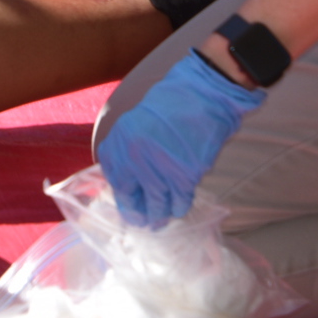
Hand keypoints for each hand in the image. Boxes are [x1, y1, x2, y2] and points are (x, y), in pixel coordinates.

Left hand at [95, 50, 264, 227]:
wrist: (202, 94)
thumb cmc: (171, 105)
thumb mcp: (136, 123)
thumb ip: (130, 151)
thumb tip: (131, 182)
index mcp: (119, 141)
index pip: (115, 181)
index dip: (122, 198)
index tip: (128, 207)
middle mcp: (134, 158)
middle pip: (132, 198)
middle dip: (138, 214)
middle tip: (143, 223)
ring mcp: (159, 168)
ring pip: (156, 205)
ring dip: (159, 217)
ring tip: (159, 223)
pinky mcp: (184, 176)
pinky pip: (179, 201)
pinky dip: (179, 207)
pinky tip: (179, 209)